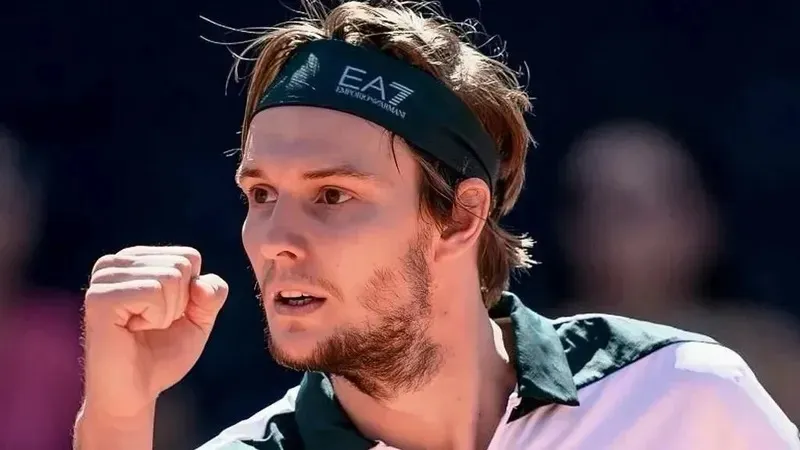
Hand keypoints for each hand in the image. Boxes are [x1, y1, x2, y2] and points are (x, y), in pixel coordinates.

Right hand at [81, 246, 227, 417]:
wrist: (134, 392)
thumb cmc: (162, 354)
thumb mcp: (199, 319)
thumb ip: (212, 294)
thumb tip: (201, 283)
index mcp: (137, 260)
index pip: (189, 256)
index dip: (191, 293)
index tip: (168, 315)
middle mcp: (116, 262)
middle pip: (181, 264)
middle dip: (180, 303)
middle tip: (153, 324)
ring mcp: (104, 278)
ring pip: (170, 277)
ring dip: (167, 313)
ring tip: (142, 328)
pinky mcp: (99, 297)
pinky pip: (153, 292)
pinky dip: (155, 318)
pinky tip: (132, 330)